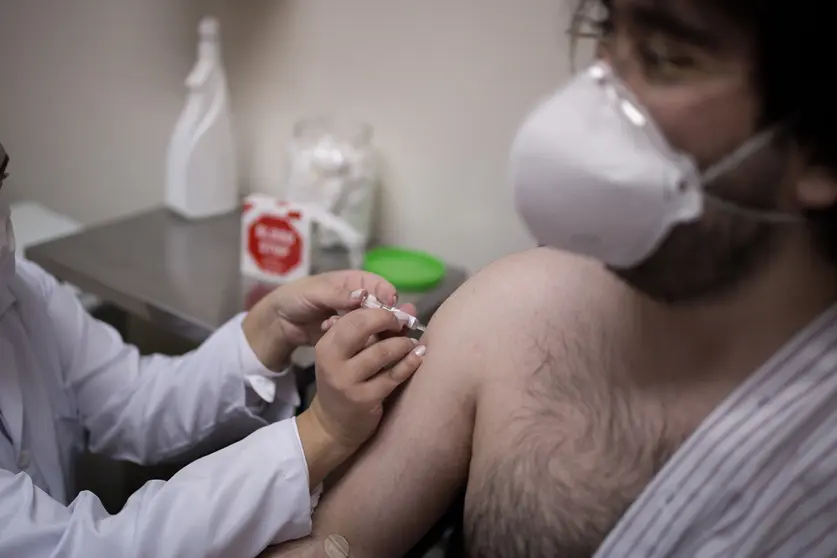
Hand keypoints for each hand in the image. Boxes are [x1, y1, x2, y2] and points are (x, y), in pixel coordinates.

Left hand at [242, 270, 405, 369]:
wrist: (281, 321)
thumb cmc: (298, 297)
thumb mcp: (316, 292)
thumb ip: (339, 295)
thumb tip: (363, 296)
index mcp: (356, 282)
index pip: (380, 286)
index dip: (388, 294)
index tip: (390, 304)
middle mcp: (361, 300)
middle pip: (383, 308)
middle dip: (386, 317)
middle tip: (389, 327)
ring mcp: (356, 320)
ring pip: (375, 326)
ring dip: (366, 331)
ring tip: (339, 326)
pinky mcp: (351, 337)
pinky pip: (362, 340)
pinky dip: (353, 340)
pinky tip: (330, 332)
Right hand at [308, 307, 425, 451]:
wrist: (333, 425)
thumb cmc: (345, 383)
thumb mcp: (348, 356)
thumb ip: (374, 332)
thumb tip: (409, 308)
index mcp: (327, 345)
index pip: (353, 316)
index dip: (378, 310)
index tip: (394, 313)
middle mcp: (333, 361)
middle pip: (362, 326)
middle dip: (388, 320)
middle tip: (403, 324)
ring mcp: (347, 381)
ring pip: (381, 352)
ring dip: (402, 343)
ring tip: (412, 343)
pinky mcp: (364, 399)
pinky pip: (393, 376)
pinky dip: (410, 363)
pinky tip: (419, 356)